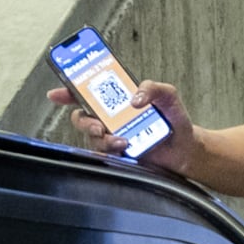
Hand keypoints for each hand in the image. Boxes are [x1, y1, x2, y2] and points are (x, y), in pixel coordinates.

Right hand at [62, 76, 196, 173]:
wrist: (186, 149)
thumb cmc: (175, 120)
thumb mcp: (167, 95)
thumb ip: (152, 88)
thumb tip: (135, 99)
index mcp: (117, 100)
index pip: (87, 93)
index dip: (68, 92)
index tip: (56, 94)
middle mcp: (111, 119)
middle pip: (82, 118)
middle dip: (84, 122)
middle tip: (98, 125)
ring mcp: (113, 137)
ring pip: (93, 139)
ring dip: (104, 139)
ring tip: (122, 140)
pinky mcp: (119, 155)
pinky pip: (105, 155)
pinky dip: (112, 151)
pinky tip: (125, 149)